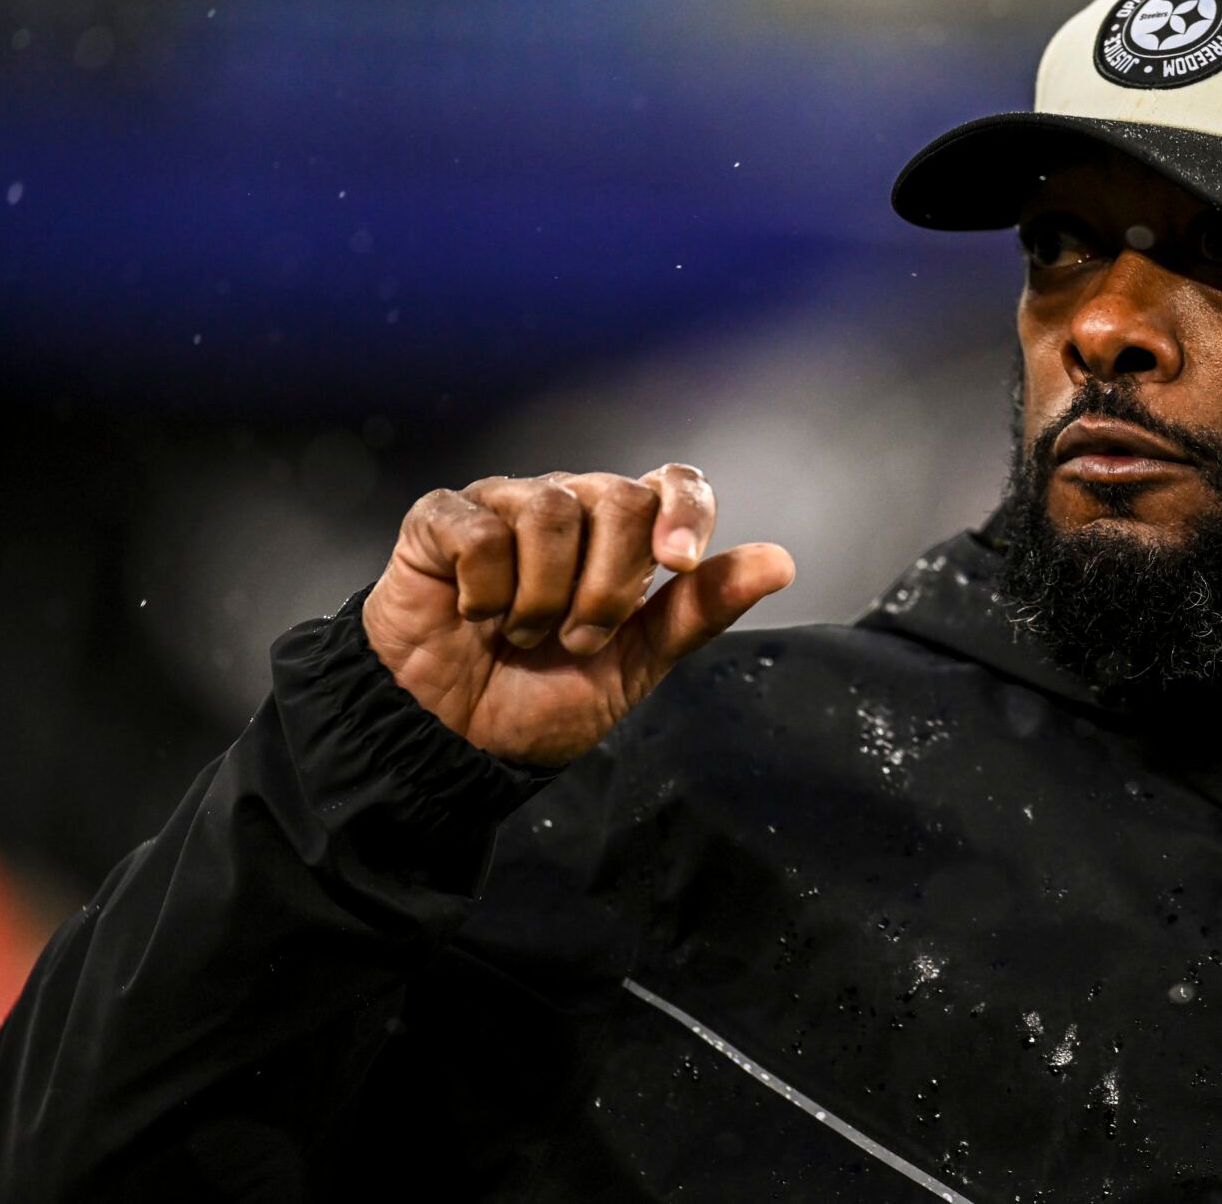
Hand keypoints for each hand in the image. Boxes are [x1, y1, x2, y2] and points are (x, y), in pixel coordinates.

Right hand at [361, 465, 794, 765]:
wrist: (456, 739)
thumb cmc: (542, 697)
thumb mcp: (637, 663)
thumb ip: (700, 610)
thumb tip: (780, 562)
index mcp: (622, 535)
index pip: (673, 482)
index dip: (685, 511)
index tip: (678, 567)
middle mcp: (568, 505)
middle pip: (619, 497)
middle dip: (609, 586)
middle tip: (579, 638)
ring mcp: (503, 506)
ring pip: (551, 510)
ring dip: (544, 597)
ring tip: (525, 636)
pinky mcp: (440, 520)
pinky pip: (480, 530)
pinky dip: (486, 590)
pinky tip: (475, 616)